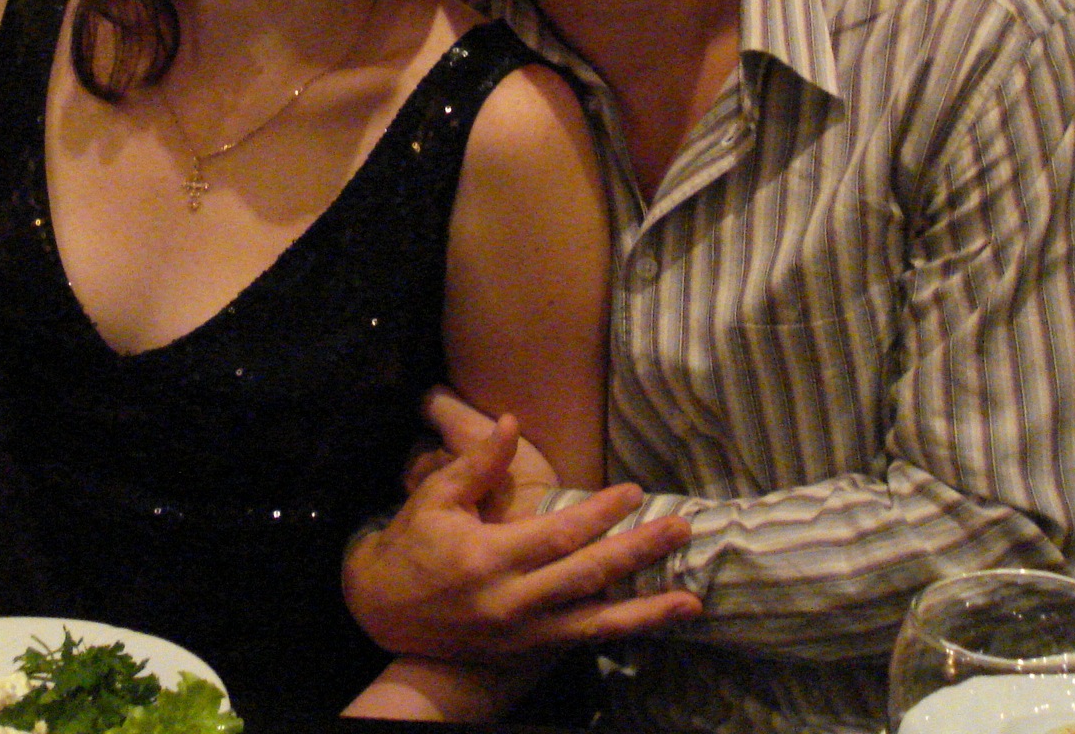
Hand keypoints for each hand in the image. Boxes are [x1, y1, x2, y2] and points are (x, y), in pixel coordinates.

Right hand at [345, 397, 702, 659]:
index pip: (557, 535)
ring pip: (594, 624)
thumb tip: (509, 422)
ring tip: (691, 601)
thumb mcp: (435, 498)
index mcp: (488, 558)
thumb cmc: (411, 545)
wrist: (383, 614)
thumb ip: (477, 464)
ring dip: (646, 611)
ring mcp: (522, 634)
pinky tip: (657, 622)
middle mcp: (511, 602)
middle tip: (681, 529)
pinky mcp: (527, 651)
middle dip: (638, 552)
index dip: (599, 514)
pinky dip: (623, 633)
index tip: (634, 492)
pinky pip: (583, 642)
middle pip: (588, 577)